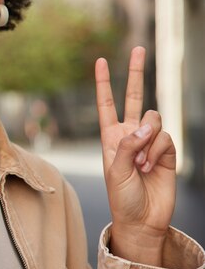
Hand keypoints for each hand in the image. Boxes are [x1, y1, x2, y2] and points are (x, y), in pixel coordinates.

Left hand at [95, 46, 175, 265]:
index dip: (104, 83)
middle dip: (136, 73)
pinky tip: (153, 167)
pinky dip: (158, 150)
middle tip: (138, 49)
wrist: (143, 219)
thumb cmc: (122, 197)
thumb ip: (128, 145)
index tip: (100, 61)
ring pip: (153, 119)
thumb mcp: (116, 171)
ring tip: (142, 164)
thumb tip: (146, 125)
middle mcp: (130, 134)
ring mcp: (149, 141)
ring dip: (147, 140)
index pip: (106, 104)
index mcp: (111, 137)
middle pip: (134, 97)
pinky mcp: (167, 150)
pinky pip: (165, 137)